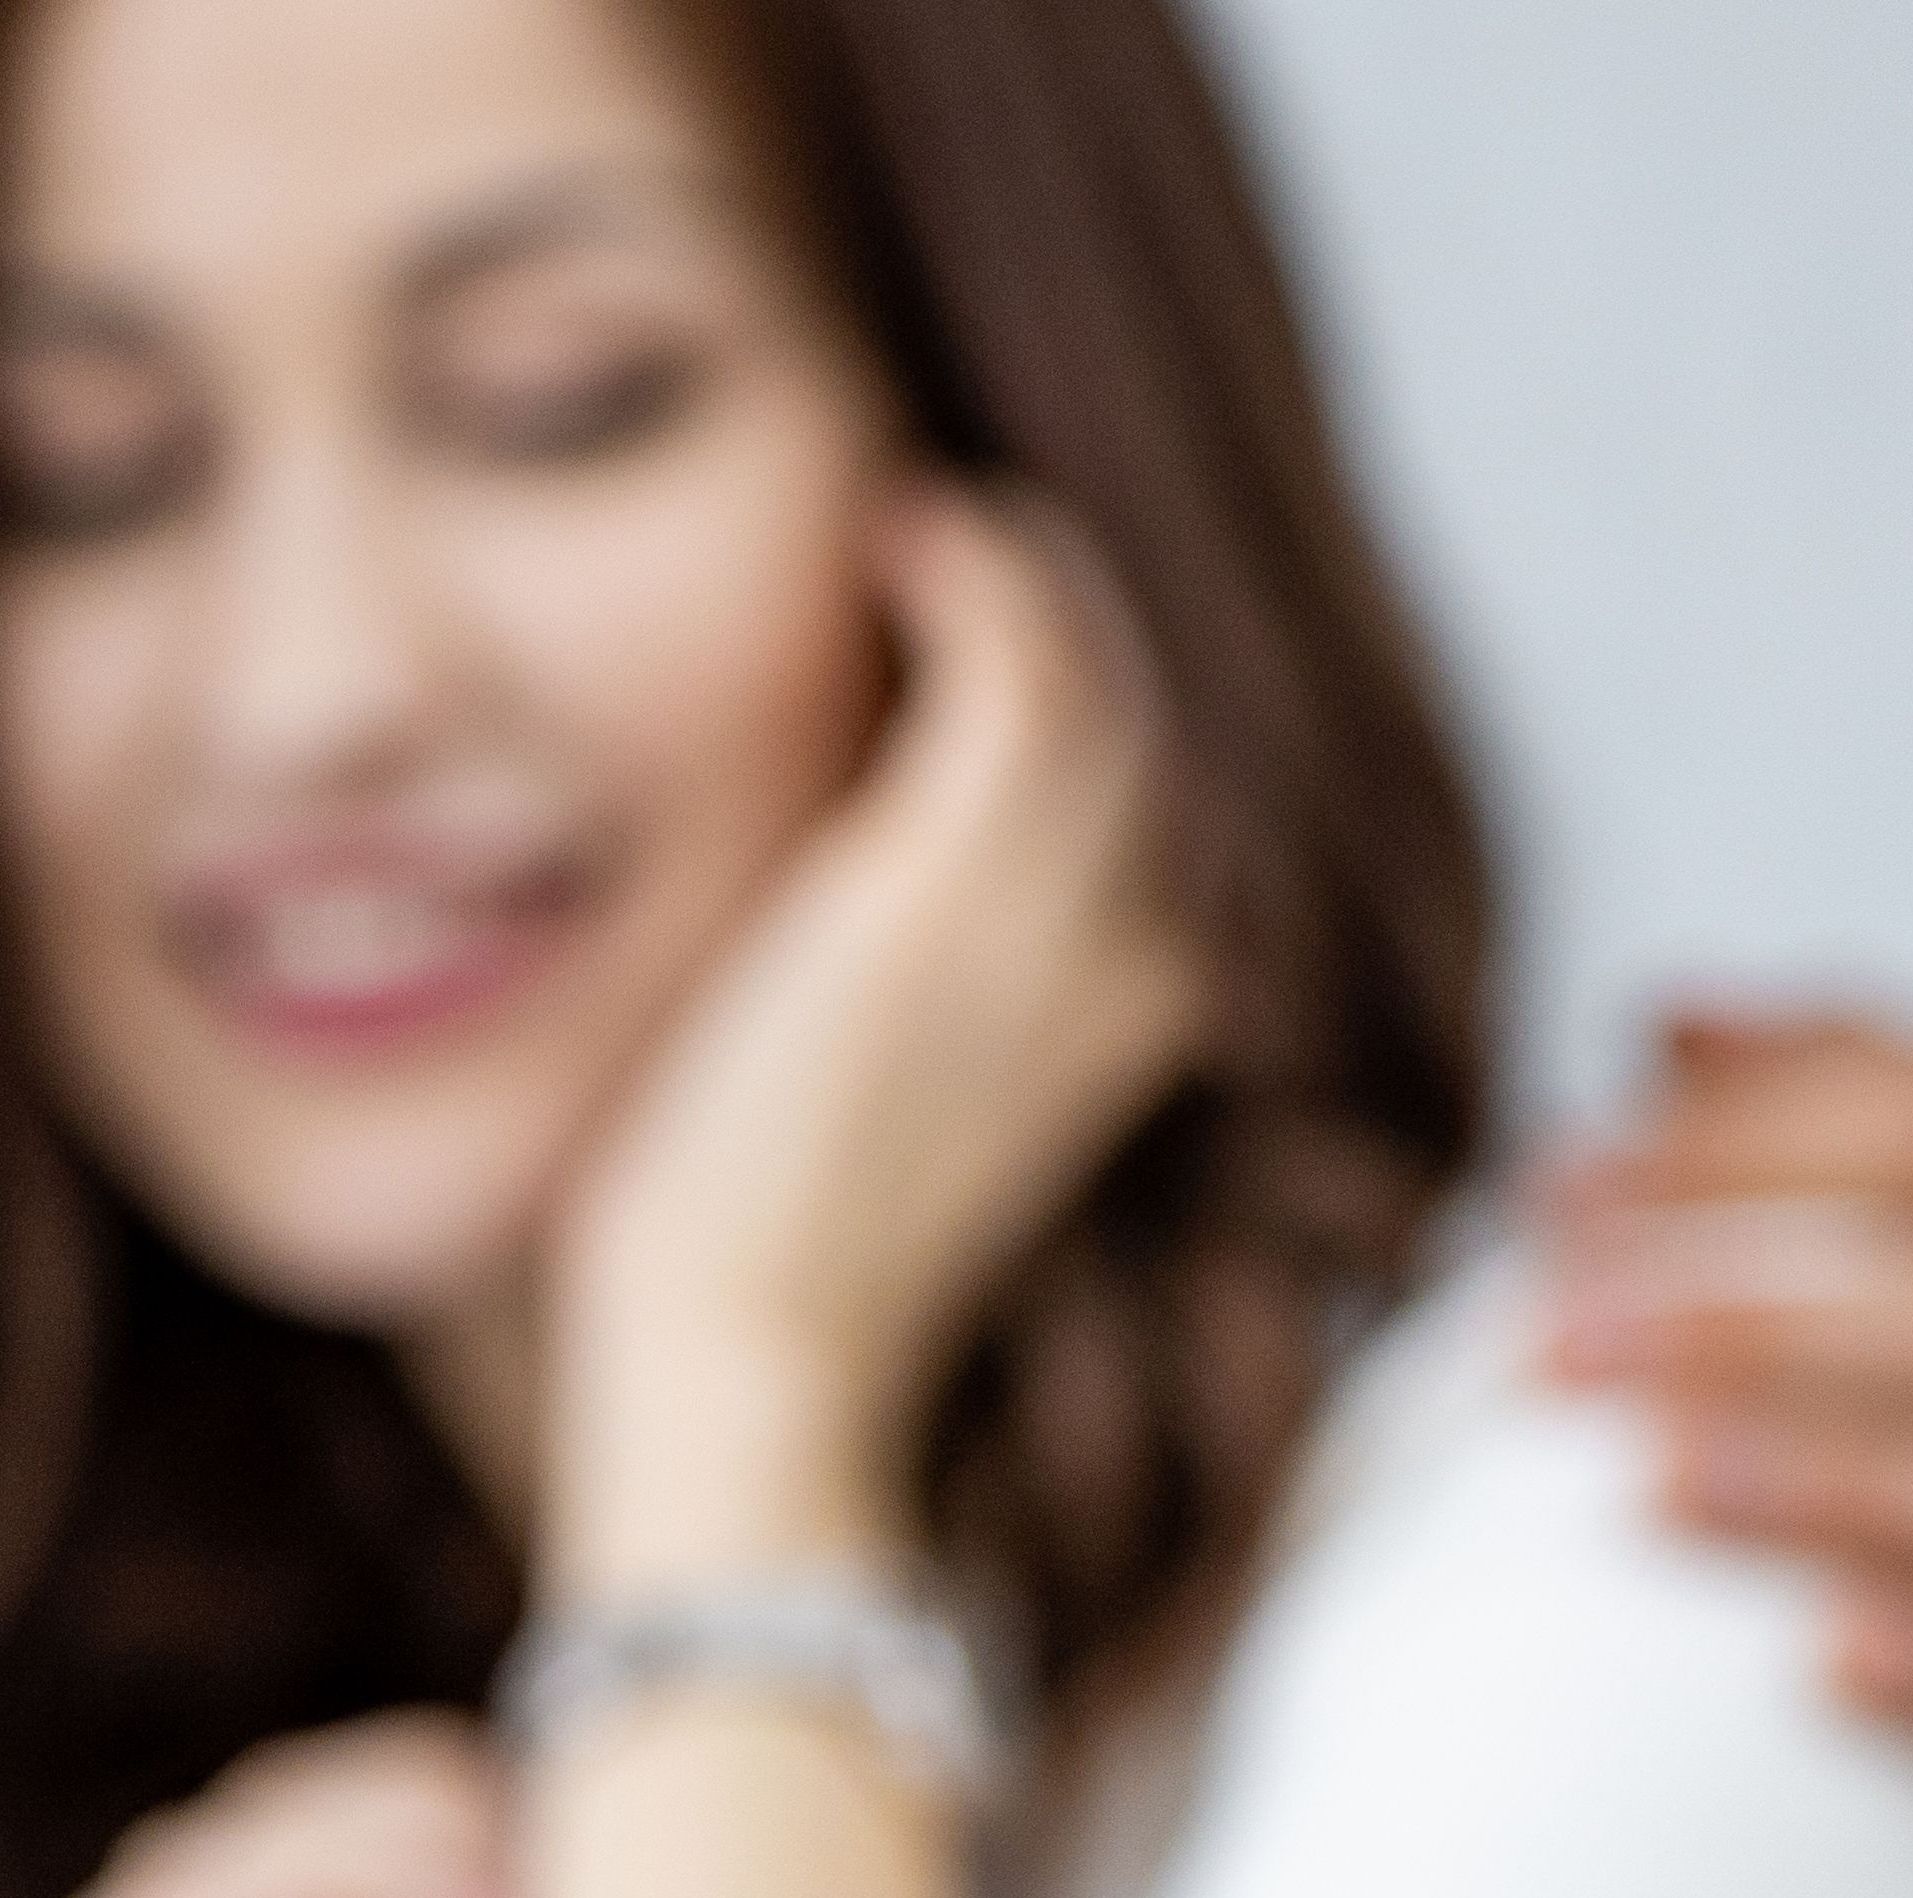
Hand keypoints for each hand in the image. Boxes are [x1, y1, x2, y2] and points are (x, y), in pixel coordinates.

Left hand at [543, 487, 1212, 1598]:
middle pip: (1158, 714)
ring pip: (1105, 667)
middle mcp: (1152, 960)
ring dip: (1021, 573)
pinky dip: (975, 570)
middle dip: (1073, 607)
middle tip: (964, 540)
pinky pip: (1024, 651)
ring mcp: (1068, 914)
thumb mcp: (898, 1084)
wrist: (742, 1355)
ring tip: (924, 528)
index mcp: (1155, 1020)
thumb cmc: (775, 1253)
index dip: (1099, 686)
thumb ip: (940, 965)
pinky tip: (900, 536)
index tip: (999, 615)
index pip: (1170, 799)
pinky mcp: (958, 874)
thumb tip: (884, 849)